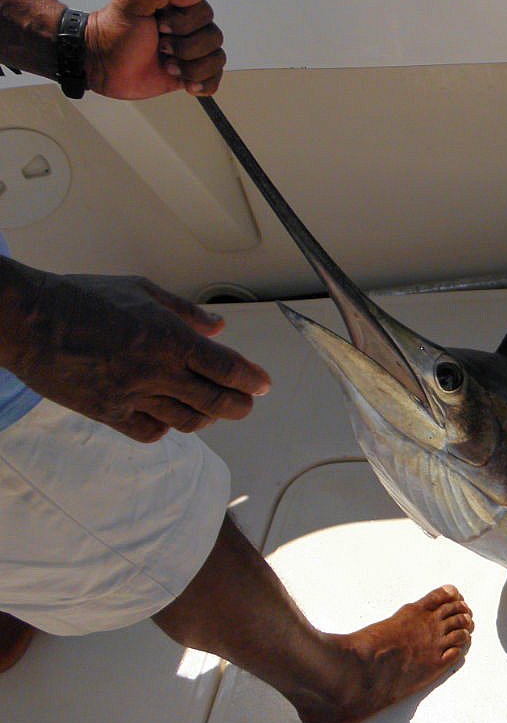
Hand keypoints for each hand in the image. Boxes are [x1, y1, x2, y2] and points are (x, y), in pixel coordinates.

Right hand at [7, 269, 270, 442]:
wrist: (27, 319)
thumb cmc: (81, 297)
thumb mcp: (141, 290)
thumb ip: (185, 312)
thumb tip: (218, 327)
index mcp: (169, 338)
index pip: (227, 368)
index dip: (252, 380)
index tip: (263, 385)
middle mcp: (156, 371)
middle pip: (216, 401)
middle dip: (239, 405)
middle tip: (246, 403)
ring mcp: (132, 395)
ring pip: (187, 420)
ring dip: (208, 418)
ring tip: (214, 412)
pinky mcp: (107, 412)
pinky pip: (149, 431)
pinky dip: (166, 428)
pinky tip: (169, 418)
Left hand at [85, 0, 225, 98]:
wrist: (101, 64)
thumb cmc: (113, 33)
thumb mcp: (131, 0)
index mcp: (177, 8)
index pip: (206, 13)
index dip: (187, 24)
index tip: (161, 27)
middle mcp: (188, 29)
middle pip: (214, 38)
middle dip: (186, 48)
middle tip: (161, 48)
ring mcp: (190, 53)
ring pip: (216, 60)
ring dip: (192, 67)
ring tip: (168, 66)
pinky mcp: (190, 74)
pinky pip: (214, 79)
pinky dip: (204, 83)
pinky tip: (187, 83)